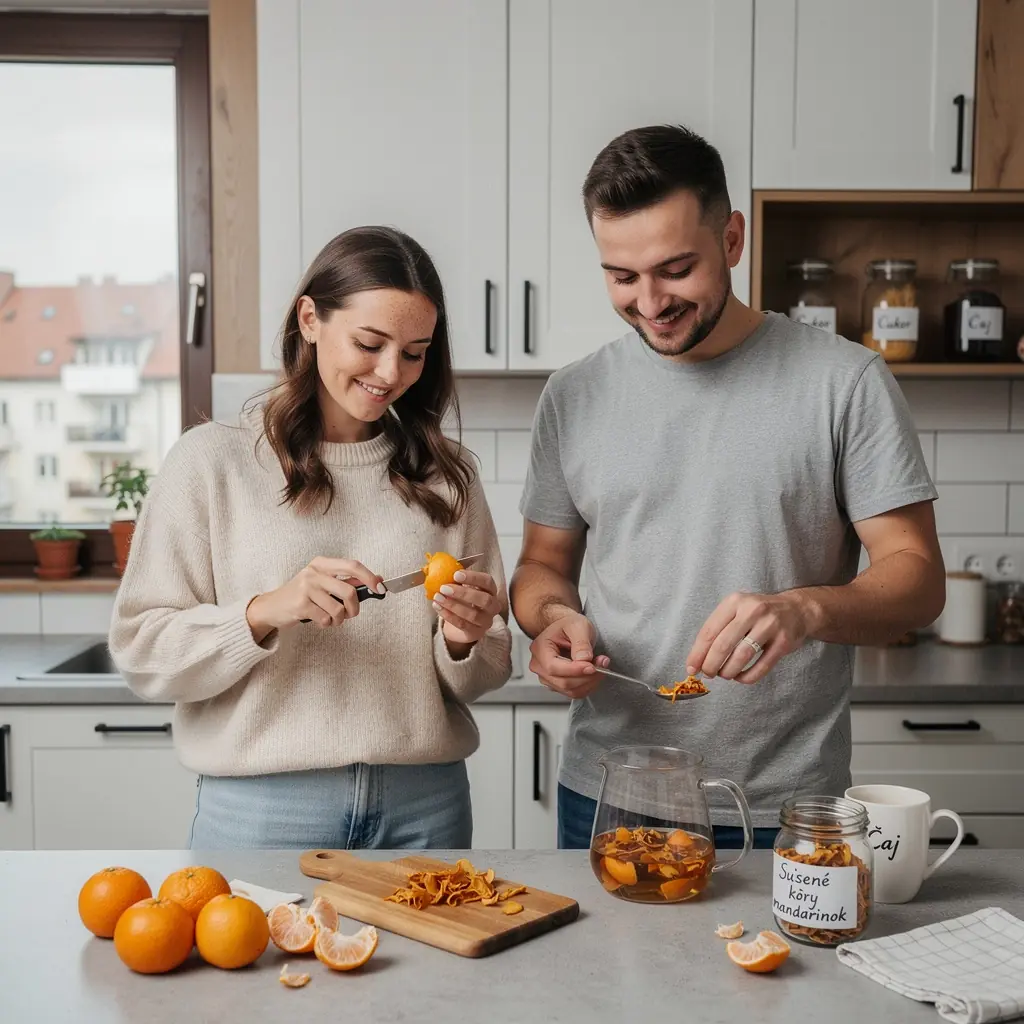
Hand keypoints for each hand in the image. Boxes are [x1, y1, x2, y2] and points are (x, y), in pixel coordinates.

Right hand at [247, 557, 383, 635]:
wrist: (271, 607)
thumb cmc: (302, 595)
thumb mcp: (322, 582)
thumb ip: (346, 581)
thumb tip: (377, 579)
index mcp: (322, 563)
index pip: (352, 565)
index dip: (369, 577)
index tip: (380, 588)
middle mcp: (314, 572)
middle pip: (349, 591)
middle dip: (354, 608)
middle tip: (350, 614)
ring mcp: (306, 588)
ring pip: (339, 609)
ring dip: (339, 619)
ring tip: (330, 618)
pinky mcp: (300, 605)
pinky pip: (326, 619)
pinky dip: (327, 624)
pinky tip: (318, 620)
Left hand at [435, 569, 502, 649]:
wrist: (460, 626)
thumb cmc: (462, 601)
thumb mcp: (462, 588)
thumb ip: (456, 580)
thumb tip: (442, 570)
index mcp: (491, 591)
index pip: (488, 582)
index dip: (473, 577)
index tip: (456, 574)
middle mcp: (493, 606)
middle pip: (484, 600)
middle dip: (463, 593)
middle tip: (444, 587)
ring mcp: (486, 621)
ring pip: (473, 614)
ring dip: (453, 605)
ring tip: (438, 597)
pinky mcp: (476, 633)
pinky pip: (462, 624)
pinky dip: (448, 615)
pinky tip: (437, 607)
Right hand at [528, 610, 609, 698]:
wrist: (567, 629)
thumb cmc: (569, 625)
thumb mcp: (578, 626)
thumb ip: (581, 642)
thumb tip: (584, 659)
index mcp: (540, 649)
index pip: (553, 667)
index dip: (574, 670)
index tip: (592, 666)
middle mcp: (540, 666)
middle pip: (563, 682)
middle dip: (587, 676)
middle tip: (602, 663)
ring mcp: (547, 678)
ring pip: (571, 690)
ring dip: (590, 681)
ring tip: (600, 665)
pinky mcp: (558, 685)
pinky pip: (575, 692)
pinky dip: (588, 685)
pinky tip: (594, 673)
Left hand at [685, 591, 815, 683]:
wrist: (796, 610)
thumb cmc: (758, 614)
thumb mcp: (737, 611)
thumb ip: (718, 630)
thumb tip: (697, 660)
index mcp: (734, 602)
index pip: (709, 631)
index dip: (697, 653)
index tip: (691, 669)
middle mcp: (752, 610)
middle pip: (723, 644)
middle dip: (711, 664)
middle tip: (708, 674)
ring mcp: (770, 625)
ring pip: (741, 656)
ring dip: (728, 671)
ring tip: (724, 675)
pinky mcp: (784, 641)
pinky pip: (762, 665)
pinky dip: (747, 676)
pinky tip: (740, 678)